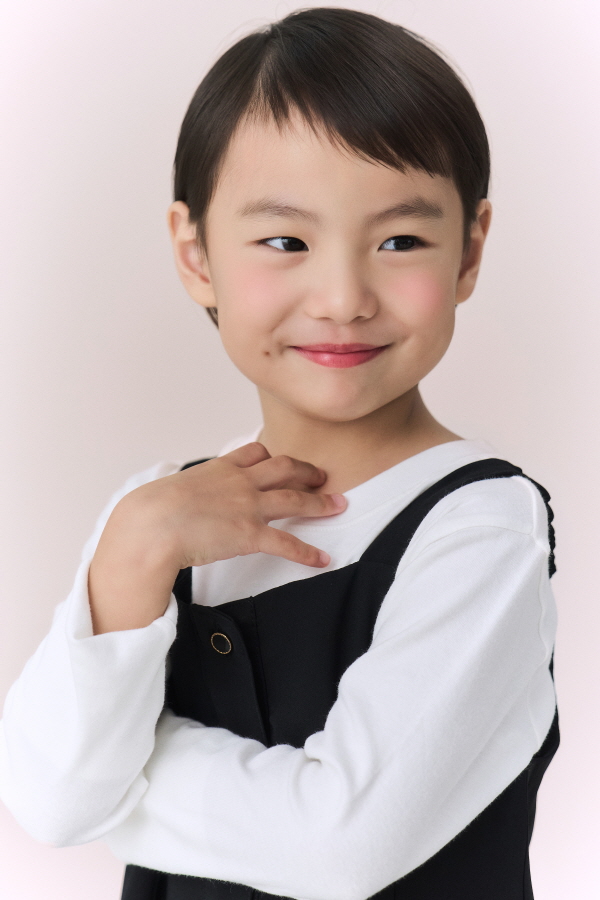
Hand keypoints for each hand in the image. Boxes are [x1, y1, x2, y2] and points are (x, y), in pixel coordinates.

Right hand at [88, 442, 345, 632]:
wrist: (151, 524)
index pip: (254, 452)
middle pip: (284, 468)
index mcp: (219, 468)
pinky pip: (287, 542)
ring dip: (319, 503)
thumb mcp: (168, 489)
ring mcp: (248, 506)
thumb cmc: (149, 510)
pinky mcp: (250, 534)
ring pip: (295, 500)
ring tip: (338, 506)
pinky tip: (322, 559)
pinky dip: (307, 552)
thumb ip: (182, 492)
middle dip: (306, 471)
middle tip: (322, 476)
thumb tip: (170, 502)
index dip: (272, 457)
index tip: (282, 460)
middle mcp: (240, 482)